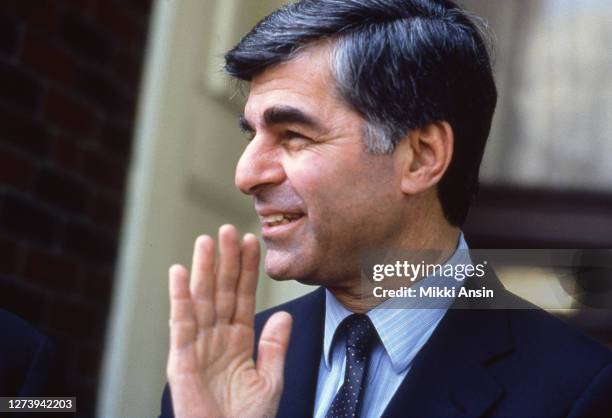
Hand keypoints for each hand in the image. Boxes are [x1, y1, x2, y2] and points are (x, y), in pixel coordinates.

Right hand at [167, 225, 291, 417]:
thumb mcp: (269, 380)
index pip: (243, 295)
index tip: (253, 242)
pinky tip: (181, 272)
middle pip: (222, 290)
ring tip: (207, 240)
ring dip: (204, 269)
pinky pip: (181, 323)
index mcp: (238, 339)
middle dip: (226, 261)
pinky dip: (180, 298)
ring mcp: (198, 345)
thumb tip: (284, 313)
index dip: (247, 269)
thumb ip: (275, 346)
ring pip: (202, 299)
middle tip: (229, 229)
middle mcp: (217, 336)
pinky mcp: (180, 358)